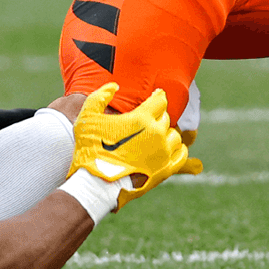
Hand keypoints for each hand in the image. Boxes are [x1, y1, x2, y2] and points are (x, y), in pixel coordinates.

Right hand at [68, 83, 201, 209]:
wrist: (98, 182)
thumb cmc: (91, 149)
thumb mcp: (88, 117)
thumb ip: (100, 96)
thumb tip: (114, 86)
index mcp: (142, 118)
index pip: (160, 101)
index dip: (158, 96)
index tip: (157, 95)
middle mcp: (157, 133)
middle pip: (165, 118)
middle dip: (158, 116)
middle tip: (149, 119)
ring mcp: (163, 153)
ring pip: (175, 136)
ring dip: (167, 133)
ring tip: (157, 135)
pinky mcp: (166, 169)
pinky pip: (181, 155)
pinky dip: (179, 149)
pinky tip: (173, 148)